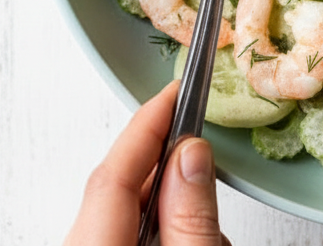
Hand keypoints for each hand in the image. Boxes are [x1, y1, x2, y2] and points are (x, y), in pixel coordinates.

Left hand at [65, 81, 229, 245]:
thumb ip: (191, 217)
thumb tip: (191, 155)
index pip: (113, 174)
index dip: (147, 126)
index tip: (176, 92)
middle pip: (118, 188)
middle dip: (165, 164)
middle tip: (200, 136)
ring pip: (127, 210)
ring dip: (171, 207)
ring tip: (209, 230)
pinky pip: (127, 232)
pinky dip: (164, 228)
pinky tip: (193, 241)